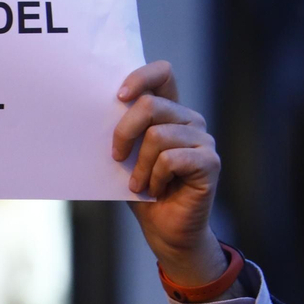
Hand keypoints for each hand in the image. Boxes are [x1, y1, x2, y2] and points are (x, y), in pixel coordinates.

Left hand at [112, 60, 225, 286]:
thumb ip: (121, 133)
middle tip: (116, 158)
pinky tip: (156, 191)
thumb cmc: (142, 191)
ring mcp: (203, 140)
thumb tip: (93, 113)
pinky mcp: (210, 162)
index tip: (119, 96)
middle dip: (124, 133)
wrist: (165, 231)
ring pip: (158, 135)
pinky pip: (171, 159)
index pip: (163, 73)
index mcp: (170, 112)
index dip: (141, 77)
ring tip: (139, 184)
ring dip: (140, 166)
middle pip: (150, 105)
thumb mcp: (126, 157)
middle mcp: (190, 120)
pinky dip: (156, 178)